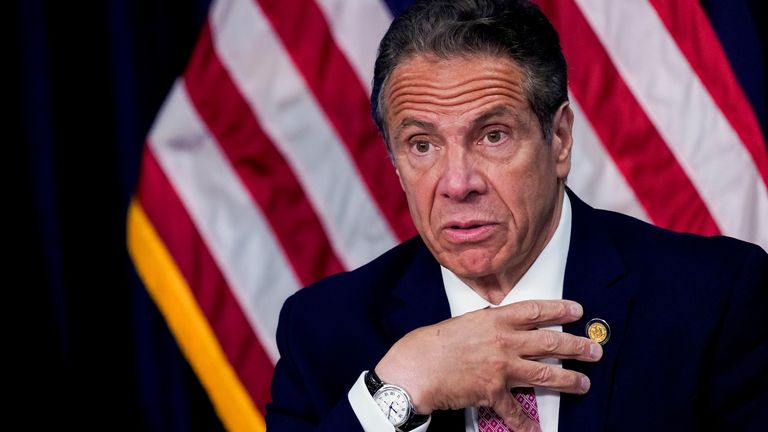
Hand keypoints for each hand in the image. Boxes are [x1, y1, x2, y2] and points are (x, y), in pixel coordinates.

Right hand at [375, 299, 600, 430]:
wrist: (415, 368)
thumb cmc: (430, 344)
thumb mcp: (462, 323)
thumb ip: (486, 325)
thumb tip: (501, 328)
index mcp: (494, 320)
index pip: (535, 311)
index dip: (560, 310)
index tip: (578, 311)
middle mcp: (502, 341)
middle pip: (549, 343)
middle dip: (576, 347)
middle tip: (595, 351)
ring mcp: (500, 367)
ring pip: (545, 374)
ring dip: (568, 379)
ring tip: (584, 383)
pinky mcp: (492, 392)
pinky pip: (515, 412)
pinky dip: (527, 425)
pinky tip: (538, 431)